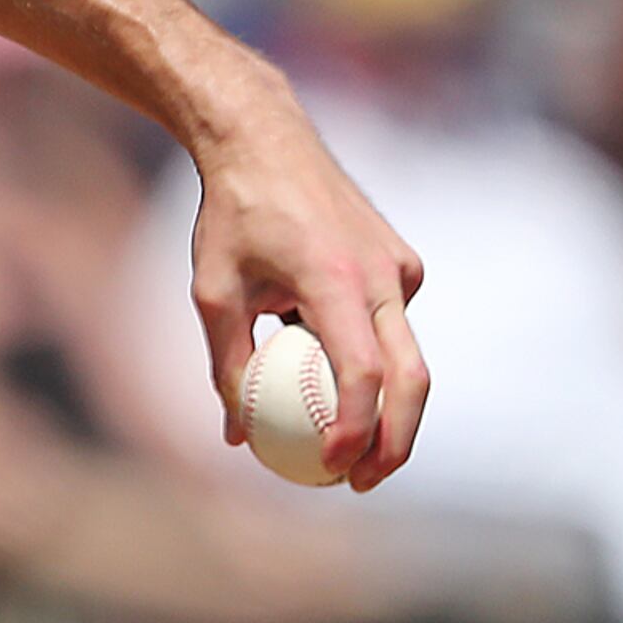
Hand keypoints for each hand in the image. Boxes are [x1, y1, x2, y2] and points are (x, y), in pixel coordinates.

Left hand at [186, 72, 428, 490]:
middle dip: (396, 441)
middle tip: (361, 483)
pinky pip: (390, 324)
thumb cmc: (229, 216)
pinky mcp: (404, 262)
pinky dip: (368, 356)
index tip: (330, 468)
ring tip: (347, 449)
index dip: (353, 427)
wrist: (265, 140)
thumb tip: (237, 438)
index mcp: (334, 278)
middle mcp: (382, 273)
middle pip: (411, 377)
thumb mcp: (211, 292)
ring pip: (407, 355)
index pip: (359, 370)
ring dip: (384, 405)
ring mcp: (400, 266)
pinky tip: (322, 355)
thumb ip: (226, 365)